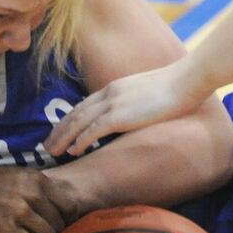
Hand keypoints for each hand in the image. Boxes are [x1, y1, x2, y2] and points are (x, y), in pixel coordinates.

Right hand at [0, 162, 65, 232]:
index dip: (67, 219)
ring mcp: (21, 212)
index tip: (58, 226)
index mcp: (37, 179)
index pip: (69, 205)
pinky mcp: (7, 230)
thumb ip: (34, 187)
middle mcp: (33, 194)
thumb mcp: (14, 174)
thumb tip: (52, 202)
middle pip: (60, 223)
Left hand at [44, 58, 208, 158]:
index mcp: (114, 88)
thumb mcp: (149, 93)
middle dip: (59, 131)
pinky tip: (72, 151)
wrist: (186, 80)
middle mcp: (109, 94)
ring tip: (51, 152)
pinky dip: (80, 141)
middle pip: (75, 114)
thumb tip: (136, 115)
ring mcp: (113, 104)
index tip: (60, 131)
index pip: (84, 105)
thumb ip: (136, 103)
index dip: (69, 120)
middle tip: (46, 146)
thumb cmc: (176, 87)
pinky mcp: (120, 115)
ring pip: (78, 123)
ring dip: (63, 138)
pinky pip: (93, 130)